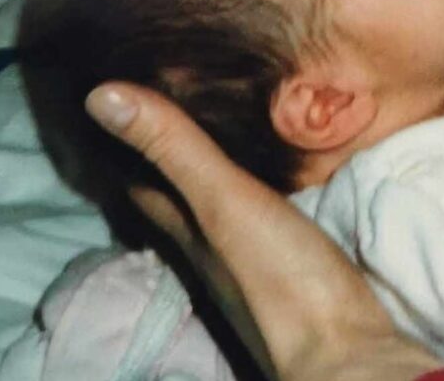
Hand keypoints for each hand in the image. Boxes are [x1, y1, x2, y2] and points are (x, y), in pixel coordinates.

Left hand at [84, 83, 440, 380]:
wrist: (345, 347)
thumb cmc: (281, 276)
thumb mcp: (225, 202)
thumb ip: (176, 150)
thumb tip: (99, 97)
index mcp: (189, 232)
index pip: (142, 184)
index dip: (126, 146)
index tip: (120, 106)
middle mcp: (211, 252)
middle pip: (177, 201)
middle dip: (168, 159)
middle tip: (172, 109)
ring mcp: (252, 267)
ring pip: (220, 214)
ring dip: (214, 178)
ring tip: (222, 135)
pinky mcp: (295, 270)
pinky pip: (264, 222)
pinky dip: (260, 196)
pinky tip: (278, 183)